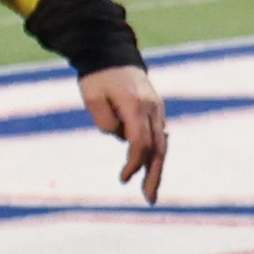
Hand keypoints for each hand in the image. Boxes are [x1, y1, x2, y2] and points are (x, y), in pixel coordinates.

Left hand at [79, 63, 168, 203]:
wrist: (112, 54)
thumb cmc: (98, 77)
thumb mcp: (92, 96)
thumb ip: (104, 120)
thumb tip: (121, 138)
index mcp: (137, 106)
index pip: (140, 142)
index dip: (134, 163)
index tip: (122, 179)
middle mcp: (153, 109)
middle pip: (158, 148)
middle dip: (154, 175)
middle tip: (149, 199)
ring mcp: (157, 110)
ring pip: (162, 145)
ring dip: (156, 169)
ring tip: (150, 192)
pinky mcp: (156, 111)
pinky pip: (158, 137)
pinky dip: (155, 155)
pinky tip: (150, 171)